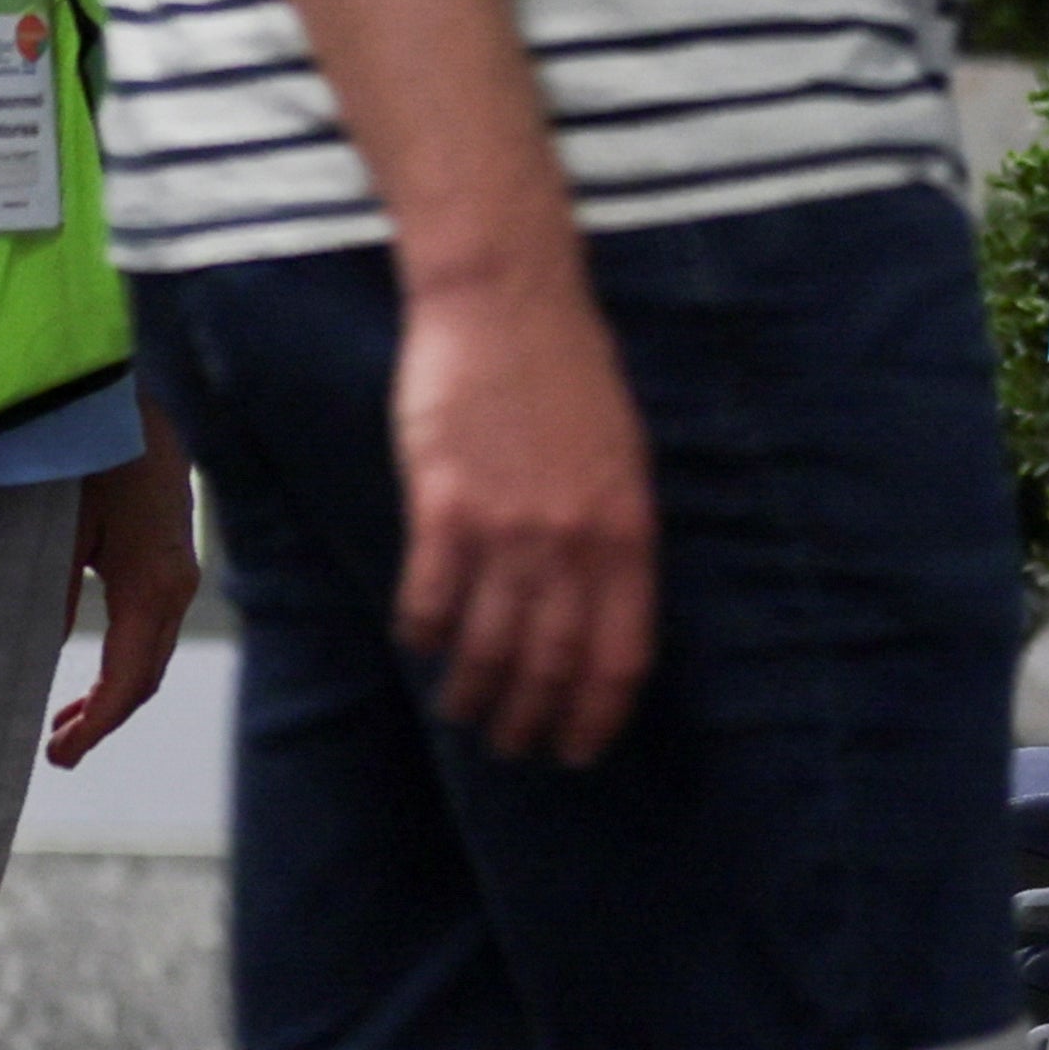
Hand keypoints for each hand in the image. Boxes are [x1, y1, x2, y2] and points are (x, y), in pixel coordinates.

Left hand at [46, 406, 202, 765]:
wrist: (147, 392)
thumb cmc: (99, 451)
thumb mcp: (66, 526)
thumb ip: (55, 595)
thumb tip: (43, 656)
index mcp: (152, 587)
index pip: (130, 681)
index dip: (97, 726)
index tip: (60, 756)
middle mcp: (176, 586)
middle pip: (145, 676)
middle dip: (104, 719)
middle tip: (56, 752)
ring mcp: (181, 571)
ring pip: (152, 653)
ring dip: (113, 691)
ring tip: (67, 722)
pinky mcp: (172, 555)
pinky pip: (154, 627)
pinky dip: (125, 660)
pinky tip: (96, 667)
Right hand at [390, 257, 652, 764]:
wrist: (508, 299)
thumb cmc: (569, 372)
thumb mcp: (623, 455)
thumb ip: (614, 533)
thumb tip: (602, 608)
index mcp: (629, 528)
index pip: (619, 654)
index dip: (598, 714)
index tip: (579, 749)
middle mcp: (573, 540)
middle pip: (551, 665)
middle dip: (531, 720)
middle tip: (512, 744)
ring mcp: (508, 526)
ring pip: (488, 646)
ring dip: (472, 693)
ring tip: (462, 709)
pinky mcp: (444, 505)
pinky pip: (429, 599)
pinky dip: (422, 633)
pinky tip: (419, 641)